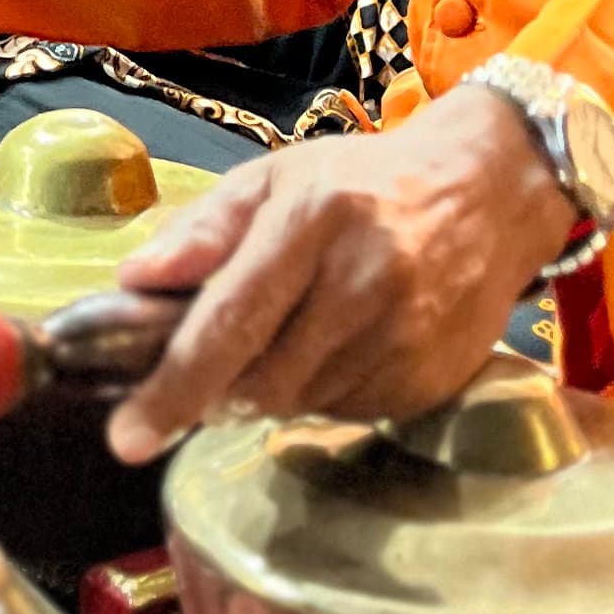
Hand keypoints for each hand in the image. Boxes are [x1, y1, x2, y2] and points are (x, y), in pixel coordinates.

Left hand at [100, 86, 571, 461]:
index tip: (127, 437)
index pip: (229, 322)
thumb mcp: (276, 177)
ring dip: (271, 387)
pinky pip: (347, 413)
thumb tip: (134, 281)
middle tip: (207, 371)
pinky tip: (338, 344)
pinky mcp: (431, 380)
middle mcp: (363, 279)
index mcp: (313, 218)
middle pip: (260, 380)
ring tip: (290, 332)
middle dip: (218, 391)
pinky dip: (322, 392)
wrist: (486, 194)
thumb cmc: (363, 183)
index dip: (173, 387)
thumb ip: (203, 229)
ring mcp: (405, 335)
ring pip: (299, 404)